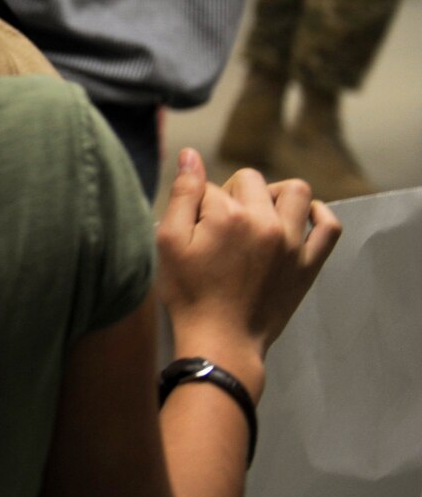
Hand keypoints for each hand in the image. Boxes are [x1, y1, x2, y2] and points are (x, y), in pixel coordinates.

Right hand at [156, 148, 341, 369]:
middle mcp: (265, 221)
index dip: (196, 204)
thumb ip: (182, 195)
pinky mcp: (309, 263)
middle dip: (232, 194)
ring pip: (294, 191)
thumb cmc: (189, 293)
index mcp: (228, 214)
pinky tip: (299, 218)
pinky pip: (328, 226)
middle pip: (249, 181)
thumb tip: (191, 155)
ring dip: (274, 194)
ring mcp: (293, 242)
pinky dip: (317, 214)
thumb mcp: (168, 242)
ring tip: (258, 215)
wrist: (222, 341)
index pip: (210, 186)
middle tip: (221, 226)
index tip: (194, 229)